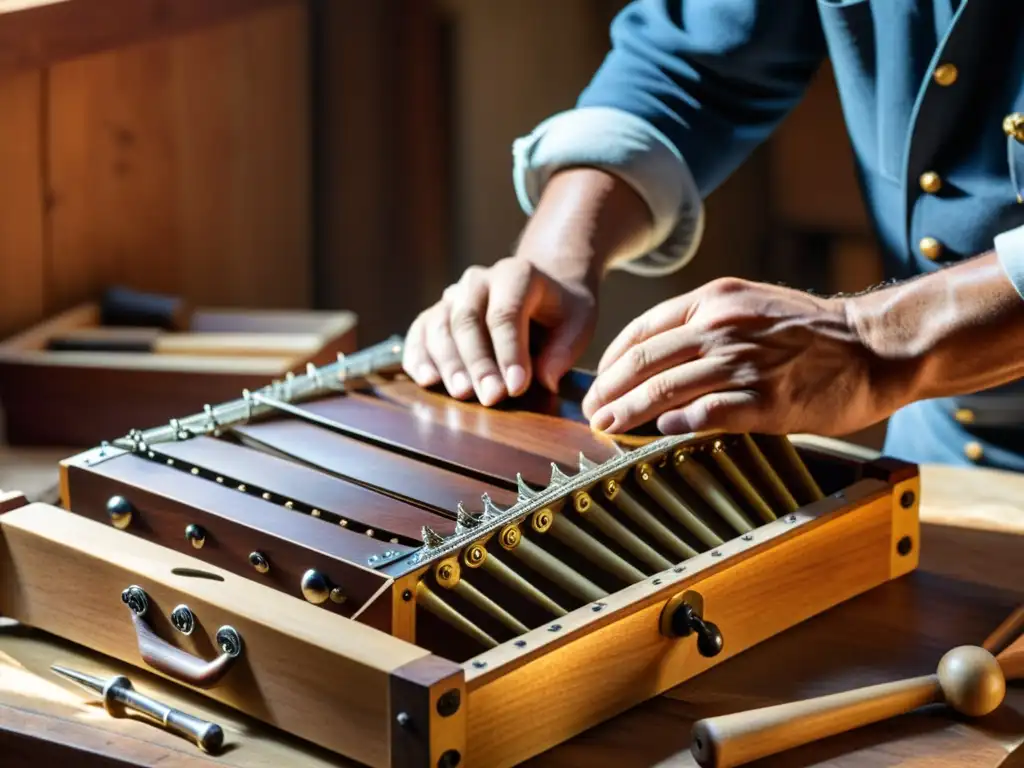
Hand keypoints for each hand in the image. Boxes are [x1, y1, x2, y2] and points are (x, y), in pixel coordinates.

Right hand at [402, 256, 597, 404]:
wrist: (540, 292)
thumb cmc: (561, 312)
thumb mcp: (578, 323)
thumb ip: (563, 350)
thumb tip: (543, 380)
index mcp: (516, 274)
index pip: (506, 314)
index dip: (510, 352)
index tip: (517, 387)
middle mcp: (479, 280)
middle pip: (467, 320)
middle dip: (478, 363)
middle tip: (490, 397)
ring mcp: (453, 295)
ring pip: (439, 326)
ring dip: (448, 363)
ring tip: (461, 394)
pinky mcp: (436, 314)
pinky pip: (419, 333)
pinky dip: (419, 356)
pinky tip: (427, 380)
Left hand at [581, 277, 897, 436]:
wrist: (874, 345)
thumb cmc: (811, 333)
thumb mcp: (750, 307)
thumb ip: (704, 325)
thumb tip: (657, 359)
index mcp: (714, 299)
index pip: (642, 329)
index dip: (611, 361)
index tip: (598, 383)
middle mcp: (721, 324)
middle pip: (643, 360)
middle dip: (608, 390)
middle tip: (590, 412)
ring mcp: (742, 361)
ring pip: (665, 387)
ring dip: (628, 412)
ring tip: (607, 428)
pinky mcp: (765, 398)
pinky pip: (707, 412)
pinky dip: (677, 423)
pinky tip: (657, 434)